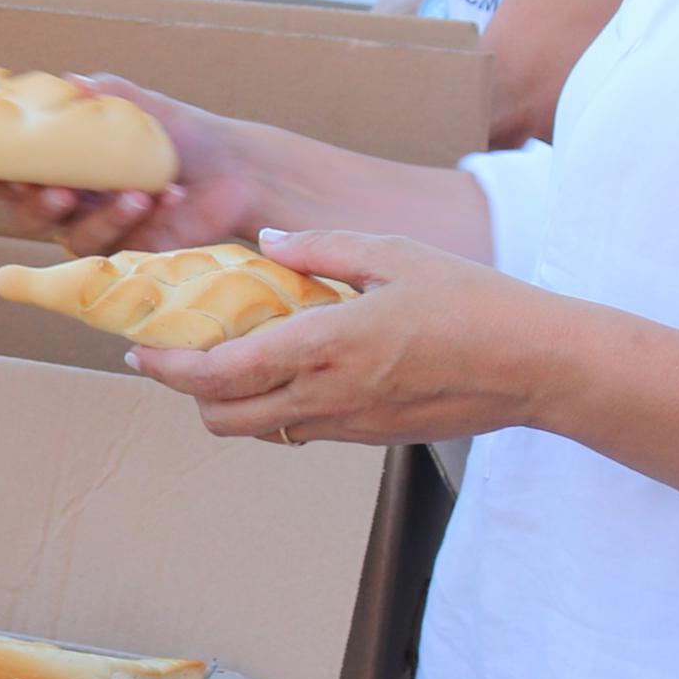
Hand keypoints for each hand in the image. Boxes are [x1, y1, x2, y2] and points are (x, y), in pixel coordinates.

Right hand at [0, 76, 276, 255]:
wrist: (233, 167)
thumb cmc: (178, 133)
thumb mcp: (138, 106)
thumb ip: (103, 94)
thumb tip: (71, 84)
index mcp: (60, 165)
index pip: (10, 178)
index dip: (2, 179)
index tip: (13, 171)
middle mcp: (71, 203)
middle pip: (29, 218)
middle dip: (40, 206)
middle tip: (64, 191)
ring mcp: (99, 231)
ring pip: (76, 238)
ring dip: (105, 216)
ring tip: (139, 193)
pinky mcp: (132, 253)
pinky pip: (126, 246)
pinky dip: (148, 220)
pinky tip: (171, 196)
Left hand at [126, 228, 579, 446]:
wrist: (538, 366)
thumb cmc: (473, 301)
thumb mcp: (394, 254)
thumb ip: (322, 248)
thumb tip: (268, 243)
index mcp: (325, 346)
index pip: (219, 372)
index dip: (168, 367)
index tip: (139, 350)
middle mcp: (327, 395)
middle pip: (223, 418)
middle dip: (187, 393)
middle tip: (174, 357)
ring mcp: (349, 423)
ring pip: (260, 431)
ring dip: (230, 404)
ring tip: (228, 360)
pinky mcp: (371, 436)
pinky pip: (301, 430)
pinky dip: (275, 407)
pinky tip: (288, 369)